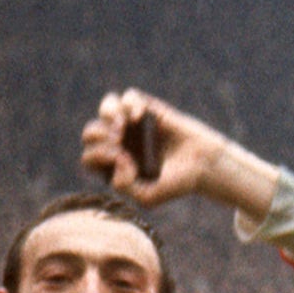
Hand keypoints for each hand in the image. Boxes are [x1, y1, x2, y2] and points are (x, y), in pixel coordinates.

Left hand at [78, 88, 278, 215]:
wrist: (204, 166)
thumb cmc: (178, 183)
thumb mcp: (147, 196)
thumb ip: (123, 186)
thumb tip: (119, 155)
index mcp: (117, 165)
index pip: (89, 157)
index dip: (100, 157)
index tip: (126, 161)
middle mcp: (123, 142)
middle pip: (90, 133)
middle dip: (100, 137)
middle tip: (119, 142)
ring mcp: (135, 123)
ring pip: (105, 108)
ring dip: (107, 116)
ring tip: (122, 126)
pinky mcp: (151, 108)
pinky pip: (129, 96)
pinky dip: (129, 104)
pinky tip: (139, 116)